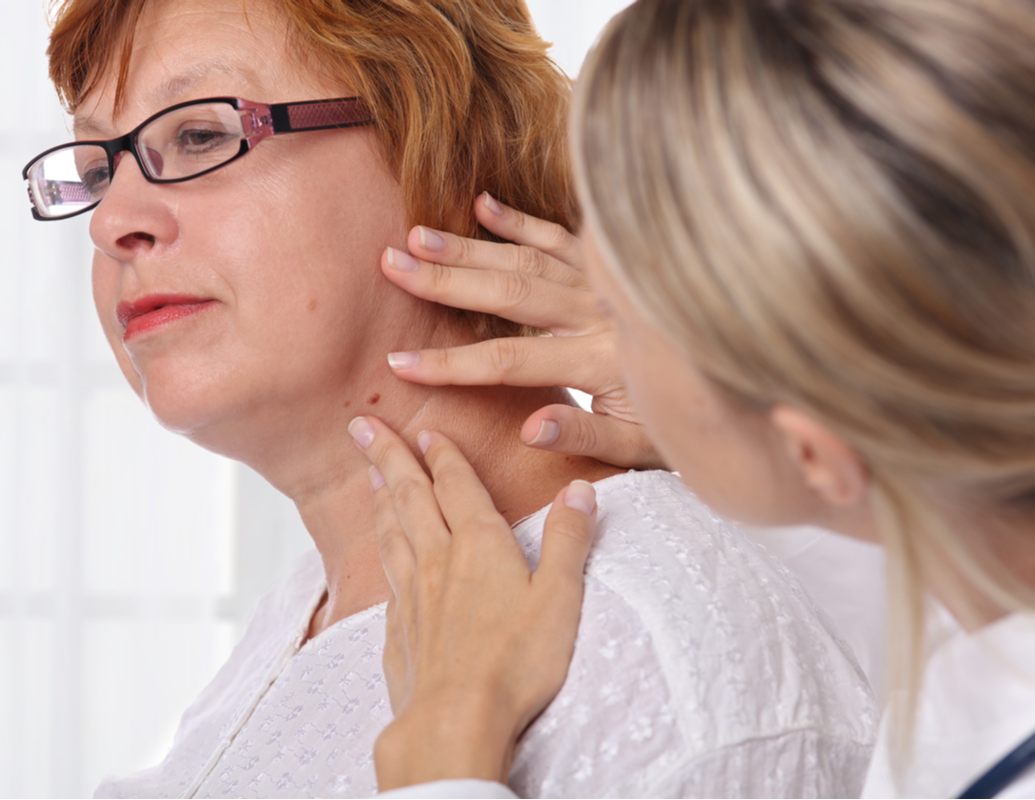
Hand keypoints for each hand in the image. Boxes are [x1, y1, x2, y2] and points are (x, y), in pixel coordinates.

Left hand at [347, 416, 596, 790]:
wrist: (455, 718)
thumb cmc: (514, 662)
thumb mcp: (560, 596)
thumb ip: (568, 539)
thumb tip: (579, 490)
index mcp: (479, 545)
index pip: (457, 485)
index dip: (443, 454)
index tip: (426, 429)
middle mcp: (439, 561)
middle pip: (409, 496)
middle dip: (389, 456)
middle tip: (362, 425)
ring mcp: (412, 596)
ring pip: (392, 533)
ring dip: (381, 499)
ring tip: (369, 476)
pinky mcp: (398, 631)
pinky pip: (386, 578)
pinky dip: (382, 553)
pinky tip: (384, 556)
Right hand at [380, 192, 661, 469]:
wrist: (739, 377)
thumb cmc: (685, 418)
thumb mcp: (641, 447)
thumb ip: (584, 435)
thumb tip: (529, 428)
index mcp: (602, 361)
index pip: (510, 361)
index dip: (451, 365)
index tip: (398, 363)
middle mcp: (601, 312)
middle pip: (510, 290)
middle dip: (445, 279)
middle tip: (390, 264)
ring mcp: (606, 282)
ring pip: (529, 256)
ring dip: (470, 245)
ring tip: (417, 235)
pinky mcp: (612, 265)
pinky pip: (563, 236)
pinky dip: (522, 220)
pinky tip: (482, 204)